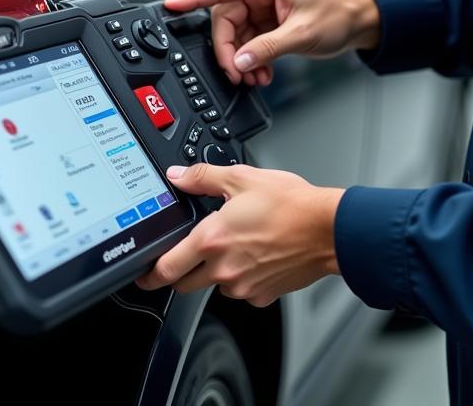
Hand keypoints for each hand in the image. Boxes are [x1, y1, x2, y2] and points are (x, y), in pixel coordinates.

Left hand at [135, 163, 343, 307]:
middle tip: (190, 252)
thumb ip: (203, 177)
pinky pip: (242, 290)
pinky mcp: (261, 296)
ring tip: (237, 243)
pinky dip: (243, 277)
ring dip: (216, 271)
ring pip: (215, 285)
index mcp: (212, 239)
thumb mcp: (243, 178)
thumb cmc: (291, 204)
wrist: (327, 229)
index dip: (149, 273)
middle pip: (184, 283)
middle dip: (181, 270)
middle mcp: (223, 269)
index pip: (166, 268)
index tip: (145, 273)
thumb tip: (178, 176)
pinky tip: (257, 254)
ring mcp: (242, 286)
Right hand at [163, 0, 380, 86]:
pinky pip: (246, 44)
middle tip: (236, 72)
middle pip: (223, 20)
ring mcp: (262, 9)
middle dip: (227, 49)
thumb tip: (239, 61)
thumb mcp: (301, 34)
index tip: (172, 7)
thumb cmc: (337, 14)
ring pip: (234, 36)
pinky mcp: (267, 24)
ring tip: (253, 77)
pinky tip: (261, 72)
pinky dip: (250, 60)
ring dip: (240, 60)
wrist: (357, 24)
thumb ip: (267, 48)